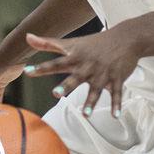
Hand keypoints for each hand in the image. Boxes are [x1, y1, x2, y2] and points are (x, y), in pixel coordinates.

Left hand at [24, 27, 138, 116]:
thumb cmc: (94, 42)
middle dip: (66, 86)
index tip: (27, 72)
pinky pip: (116, 94)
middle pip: (75, 78)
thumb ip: (48, 43)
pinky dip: (117, 104)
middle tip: (56, 93)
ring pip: (96, 90)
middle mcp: (88, 67)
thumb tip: (27, 37)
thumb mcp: (71, 43)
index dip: (41, 68)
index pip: (55, 64)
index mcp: (75, 58)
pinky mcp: (117, 79)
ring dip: (91, 102)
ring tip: (85, 114)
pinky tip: (116, 115)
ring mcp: (103, 74)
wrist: (125, 38)